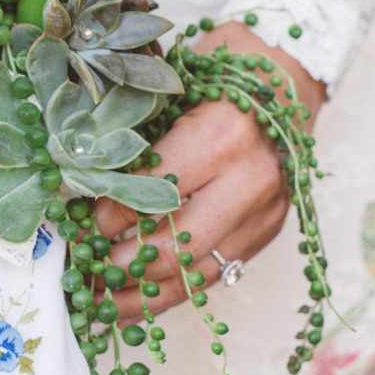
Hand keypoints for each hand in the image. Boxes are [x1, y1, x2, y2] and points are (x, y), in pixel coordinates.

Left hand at [95, 21, 324, 321]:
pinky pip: (218, 272)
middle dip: (124, 267)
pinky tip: (139, 303)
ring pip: (199, 272)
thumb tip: (81, 178)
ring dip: (145, 295)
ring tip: (104, 306)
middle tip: (85, 272)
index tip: (80, 225)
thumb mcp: (176, 84)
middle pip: (177, 245)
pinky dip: (176, 291)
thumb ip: (137, 132)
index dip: (110, 217)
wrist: (293, 74)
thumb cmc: (228, 68)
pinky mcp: (270, 230)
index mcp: (220, 137)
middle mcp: (248, 181)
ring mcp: (264, 211)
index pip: (153, 194)